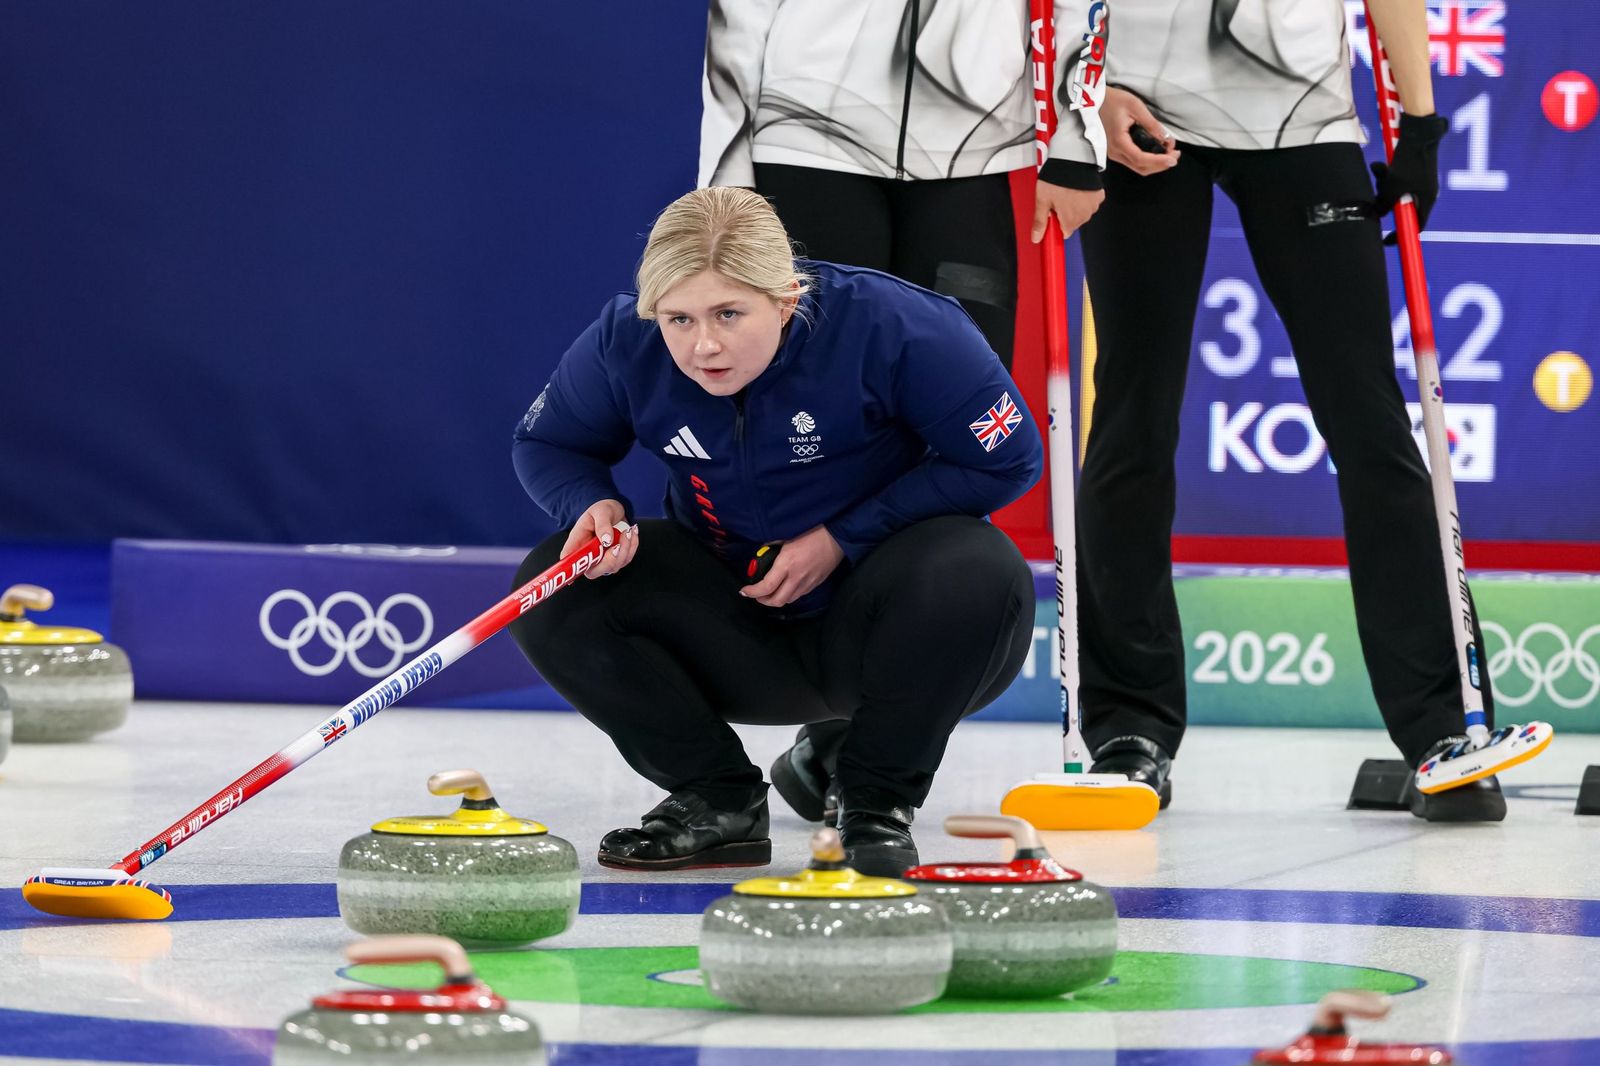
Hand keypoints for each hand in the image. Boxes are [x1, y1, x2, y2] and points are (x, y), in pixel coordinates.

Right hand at [560, 499, 636, 578]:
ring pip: (613, 566)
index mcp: (577, 542)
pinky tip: (632, 533)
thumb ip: (602, 524)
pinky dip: (632, 547)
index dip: (572, 568)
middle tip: (618, 544)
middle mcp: (587, 555)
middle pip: (592, 572)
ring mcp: (602, 560)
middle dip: (609, 560)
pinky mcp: (615, 559)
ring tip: (628, 531)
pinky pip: (626, 560)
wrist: (614, 511)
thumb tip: (606, 540)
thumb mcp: (600, 511)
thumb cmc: (602, 510)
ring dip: (625, 549)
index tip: (585, 566)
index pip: (568, 560)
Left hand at [739, 525, 843, 607]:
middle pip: (776, 601)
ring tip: (769, 592)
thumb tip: (763, 552)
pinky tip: (785, 587)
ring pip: (788, 601)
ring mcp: (807, 583)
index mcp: (787, 564)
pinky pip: (798, 595)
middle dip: (762, 600)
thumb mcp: (787, 537)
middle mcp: (796, 578)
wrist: (837, 536)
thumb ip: (772, 546)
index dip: (752, 592)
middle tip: (756, 594)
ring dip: (775, 599)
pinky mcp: (815, 584)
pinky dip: (788, 595)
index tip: (744, 591)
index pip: (766, 587)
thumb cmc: (812, 532)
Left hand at [1031, 182, 1104, 241]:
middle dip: (1065, 214)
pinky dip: (1084, 198)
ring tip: (1066, 192)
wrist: (1073, 160)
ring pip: (1082, 213)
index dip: (1057, 224)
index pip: (1064, 233)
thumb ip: (1040, 221)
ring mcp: (1092, 206)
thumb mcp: (1042, 201)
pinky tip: (1077, 190)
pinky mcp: (1098, 196)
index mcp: (1070, 220)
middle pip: (1073, 222)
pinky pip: (1090, 202)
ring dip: (1075, 206)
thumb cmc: (1057, 179)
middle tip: (1058, 200)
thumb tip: (1036, 237)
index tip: (1053, 216)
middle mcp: (1084, 215)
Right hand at [1102, 87, 1179, 174]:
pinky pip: (1134, 162)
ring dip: (1155, 164)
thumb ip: (1151, 124)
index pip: (1141, 159)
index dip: (1159, 161)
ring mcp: (1115, 153)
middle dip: (1160, 165)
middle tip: (1175, 155)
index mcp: (1119, 141)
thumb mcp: (1135, 107)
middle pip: (1141, 168)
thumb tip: (1164, 137)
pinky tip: (1158, 151)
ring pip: (1138, 167)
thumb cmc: (1113, 101)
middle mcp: (1115, 152)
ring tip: (1169, 152)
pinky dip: (1148, 160)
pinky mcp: (1117, 151)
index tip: (1173, 159)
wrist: (1096, 101)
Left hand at [1371, 112, 1448, 240]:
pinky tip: (1381, 166)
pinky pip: (1395, 180)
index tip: (1387, 241)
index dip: (1401, 235)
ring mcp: (1420, 180)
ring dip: (1384, 188)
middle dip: (1387, 205)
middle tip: (1378, 200)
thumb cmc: (1408, 162)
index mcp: (1427, 200)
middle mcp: (1426, 192)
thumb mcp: (1391, 188)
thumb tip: (1378, 214)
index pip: (1416, 226)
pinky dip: (1386, 177)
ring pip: (1396, 193)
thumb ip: (1384, 204)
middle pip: (1403, 209)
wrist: (1418, 132)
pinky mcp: (1412, 169)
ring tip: (1382, 174)